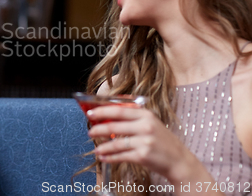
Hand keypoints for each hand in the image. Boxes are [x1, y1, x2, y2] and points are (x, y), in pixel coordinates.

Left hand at [86, 106, 200, 183]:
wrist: (179, 160)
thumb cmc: (162, 141)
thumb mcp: (151, 123)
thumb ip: (133, 118)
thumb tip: (108, 116)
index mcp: (146, 115)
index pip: (119, 110)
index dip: (102, 111)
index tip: (90, 113)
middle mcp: (145, 126)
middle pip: (114, 126)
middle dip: (99, 129)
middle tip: (90, 131)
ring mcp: (144, 141)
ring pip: (115, 143)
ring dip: (103, 147)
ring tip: (96, 148)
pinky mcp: (143, 156)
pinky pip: (121, 156)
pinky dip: (110, 157)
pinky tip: (103, 158)